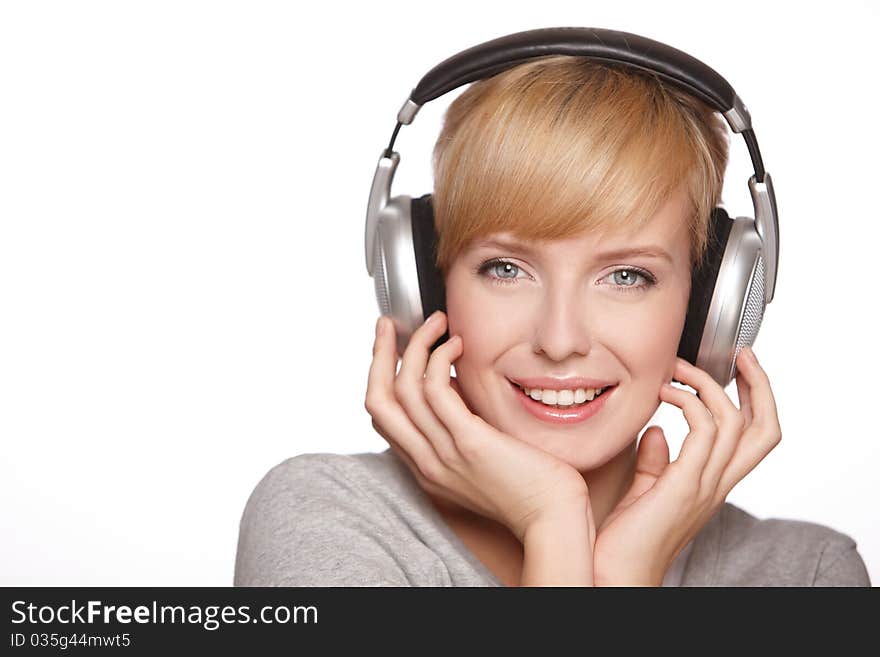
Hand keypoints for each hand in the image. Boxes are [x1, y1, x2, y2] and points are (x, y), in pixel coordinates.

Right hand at [365, 310, 593, 543]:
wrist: (553, 520)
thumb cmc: (532, 488)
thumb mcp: (482, 456)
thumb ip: (461, 427)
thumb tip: (453, 382)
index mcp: (427, 467)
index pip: (384, 418)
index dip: (381, 376)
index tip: (392, 346)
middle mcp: (426, 462)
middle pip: (377, 402)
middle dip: (378, 355)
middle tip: (388, 324)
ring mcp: (444, 454)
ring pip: (402, 390)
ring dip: (414, 346)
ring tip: (436, 323)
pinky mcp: (470, 443)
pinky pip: (436, 391)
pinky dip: (440, 359)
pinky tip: (458, 344)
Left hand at [592, 346, 780, 585]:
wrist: (614, 572)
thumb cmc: (626, 537)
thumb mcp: (645, 490)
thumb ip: (655, 462)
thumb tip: (656, 431)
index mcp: (712, 483)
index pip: (754, 436)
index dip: (755, 399)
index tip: (739, 367)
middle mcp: (717, 484)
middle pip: (765, 429)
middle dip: (760, 385)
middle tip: (741, 354)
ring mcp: (704, 486)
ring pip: (737, 424)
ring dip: (710, 385)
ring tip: (678, 369)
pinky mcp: (684, 486)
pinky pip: (704, 433)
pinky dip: (689, 403)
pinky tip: (663, 393)